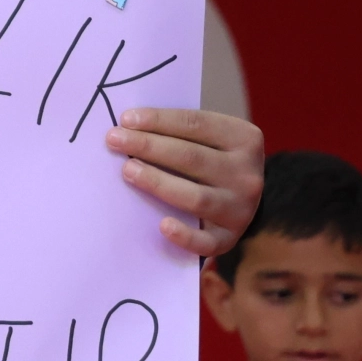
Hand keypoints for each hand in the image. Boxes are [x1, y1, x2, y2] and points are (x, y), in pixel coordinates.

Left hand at [106, 107, 263, 256]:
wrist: (241, 198)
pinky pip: (207, 242)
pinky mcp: (230, 238)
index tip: (125, 118)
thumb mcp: (209, 137)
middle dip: (149, 146)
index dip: (158, 120)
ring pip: (196, 197)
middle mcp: (246, 174)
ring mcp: (240, 208)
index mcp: (243, 138)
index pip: (196, 124)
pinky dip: (186, 236)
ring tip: (127, 170)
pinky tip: (163, 226)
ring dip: (158, 182)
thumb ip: (179, 131)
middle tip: (114, 139)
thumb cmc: (212, 158)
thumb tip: (129, 125)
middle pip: (192, 157)